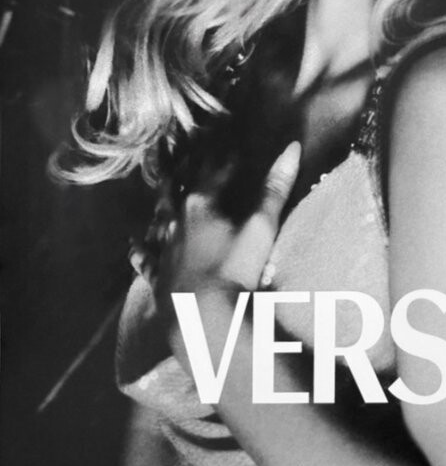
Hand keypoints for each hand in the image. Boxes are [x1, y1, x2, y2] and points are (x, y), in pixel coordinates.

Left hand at [130, 142, 300, 320]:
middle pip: (177, 190)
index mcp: (201, 207)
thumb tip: (292, 148)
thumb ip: (274, 189)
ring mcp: (164, 250)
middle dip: (182, 172)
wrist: (203, 317)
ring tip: (161, 191)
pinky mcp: (158, 277)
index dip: (223, 160)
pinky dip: (139, 249)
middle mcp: (176, 223)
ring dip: (161, 204)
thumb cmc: (235, 270)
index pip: (213, 175)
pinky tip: (132, 243)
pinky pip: (145, 259)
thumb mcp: (261, 228)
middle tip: (183, 154)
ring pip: (158, 219)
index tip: (230, 147)